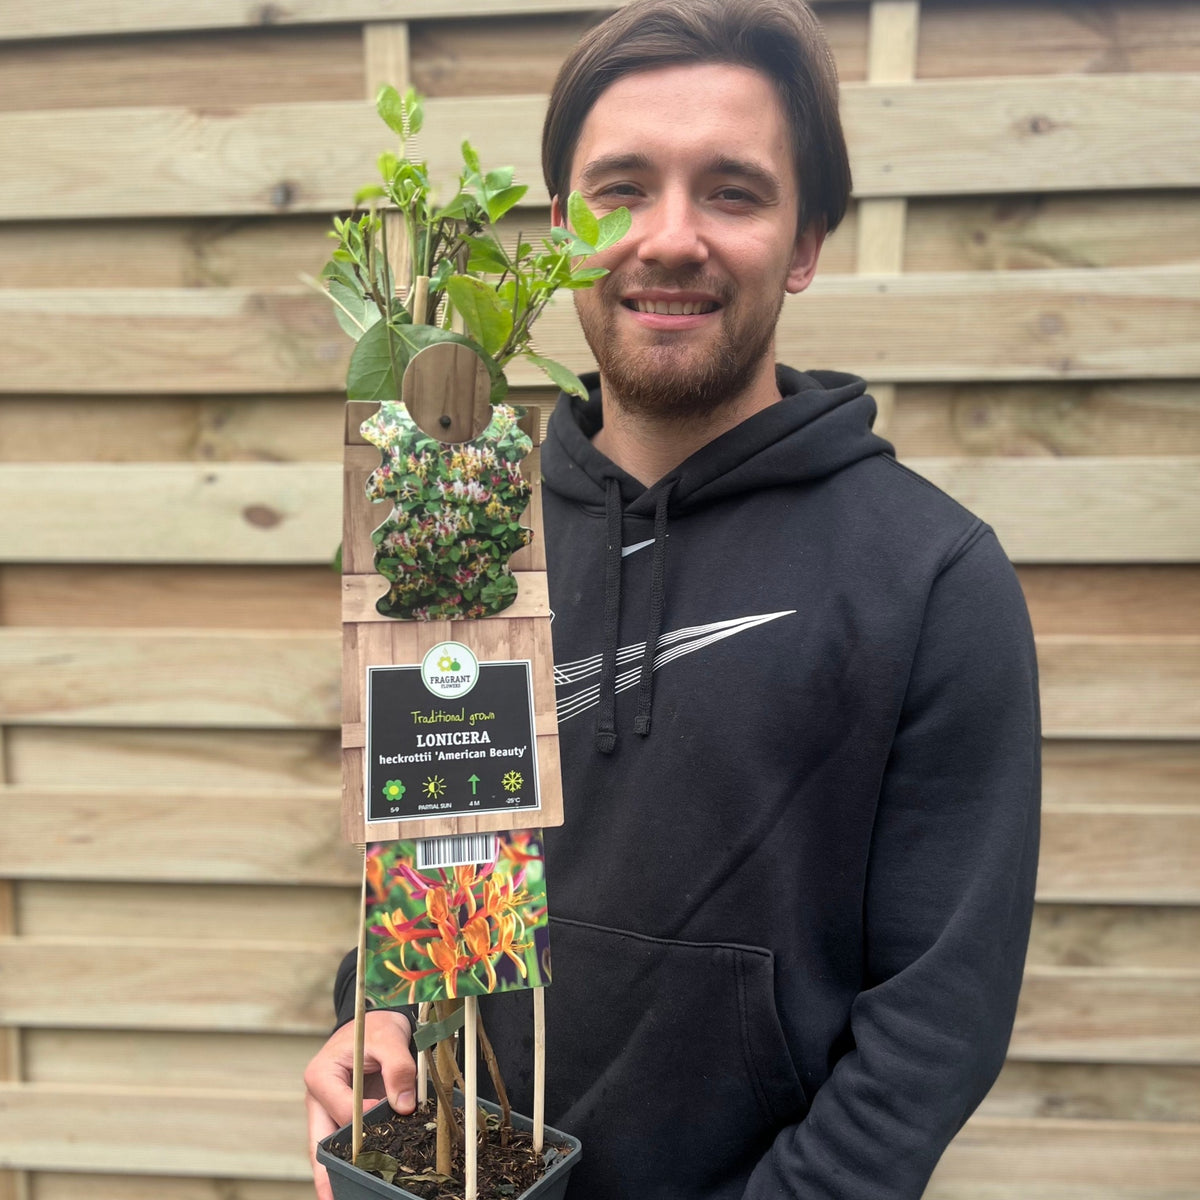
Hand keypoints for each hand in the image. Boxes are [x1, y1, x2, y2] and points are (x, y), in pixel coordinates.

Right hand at [304, 1009, 415, 1199]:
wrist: (375, 1020)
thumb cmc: (376, 1027)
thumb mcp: (389, 1038)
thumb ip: (398, 1069)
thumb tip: (404, 1107)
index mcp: (321, 1076)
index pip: (344, 1112)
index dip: (368, 1124)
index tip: (393, 1124)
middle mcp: (318, 1097)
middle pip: (320, 1144)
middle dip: (328, 1175)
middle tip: (336, 1199)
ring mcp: (325, 1109)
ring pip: (326, 1149)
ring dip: (336, 1174)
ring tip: (344, 1198)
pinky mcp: (338, 1115)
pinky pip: (340, 1143)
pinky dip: (347, 1162)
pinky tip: (354, 1183)